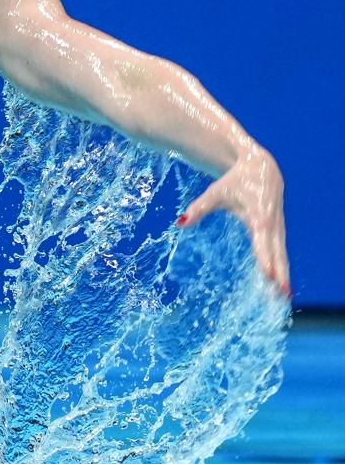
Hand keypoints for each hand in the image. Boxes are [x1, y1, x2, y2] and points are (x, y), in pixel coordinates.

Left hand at [178, 147, 289, 296]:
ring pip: (282, 254)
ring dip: (284, 274)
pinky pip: (282, 251)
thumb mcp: (216, 193)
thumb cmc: (236, 180)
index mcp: (259, 216)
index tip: (268, 275)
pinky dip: (283, 267)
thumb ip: (199, 208)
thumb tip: (179, 223)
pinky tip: (281, 284)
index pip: (263, 241)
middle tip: (280, 296)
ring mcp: (278, 227)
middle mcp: (273, 224)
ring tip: (283, 297)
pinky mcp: (279, 230)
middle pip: (277, 253)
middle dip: (279, 274)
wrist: (262, 167)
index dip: (265, 259)